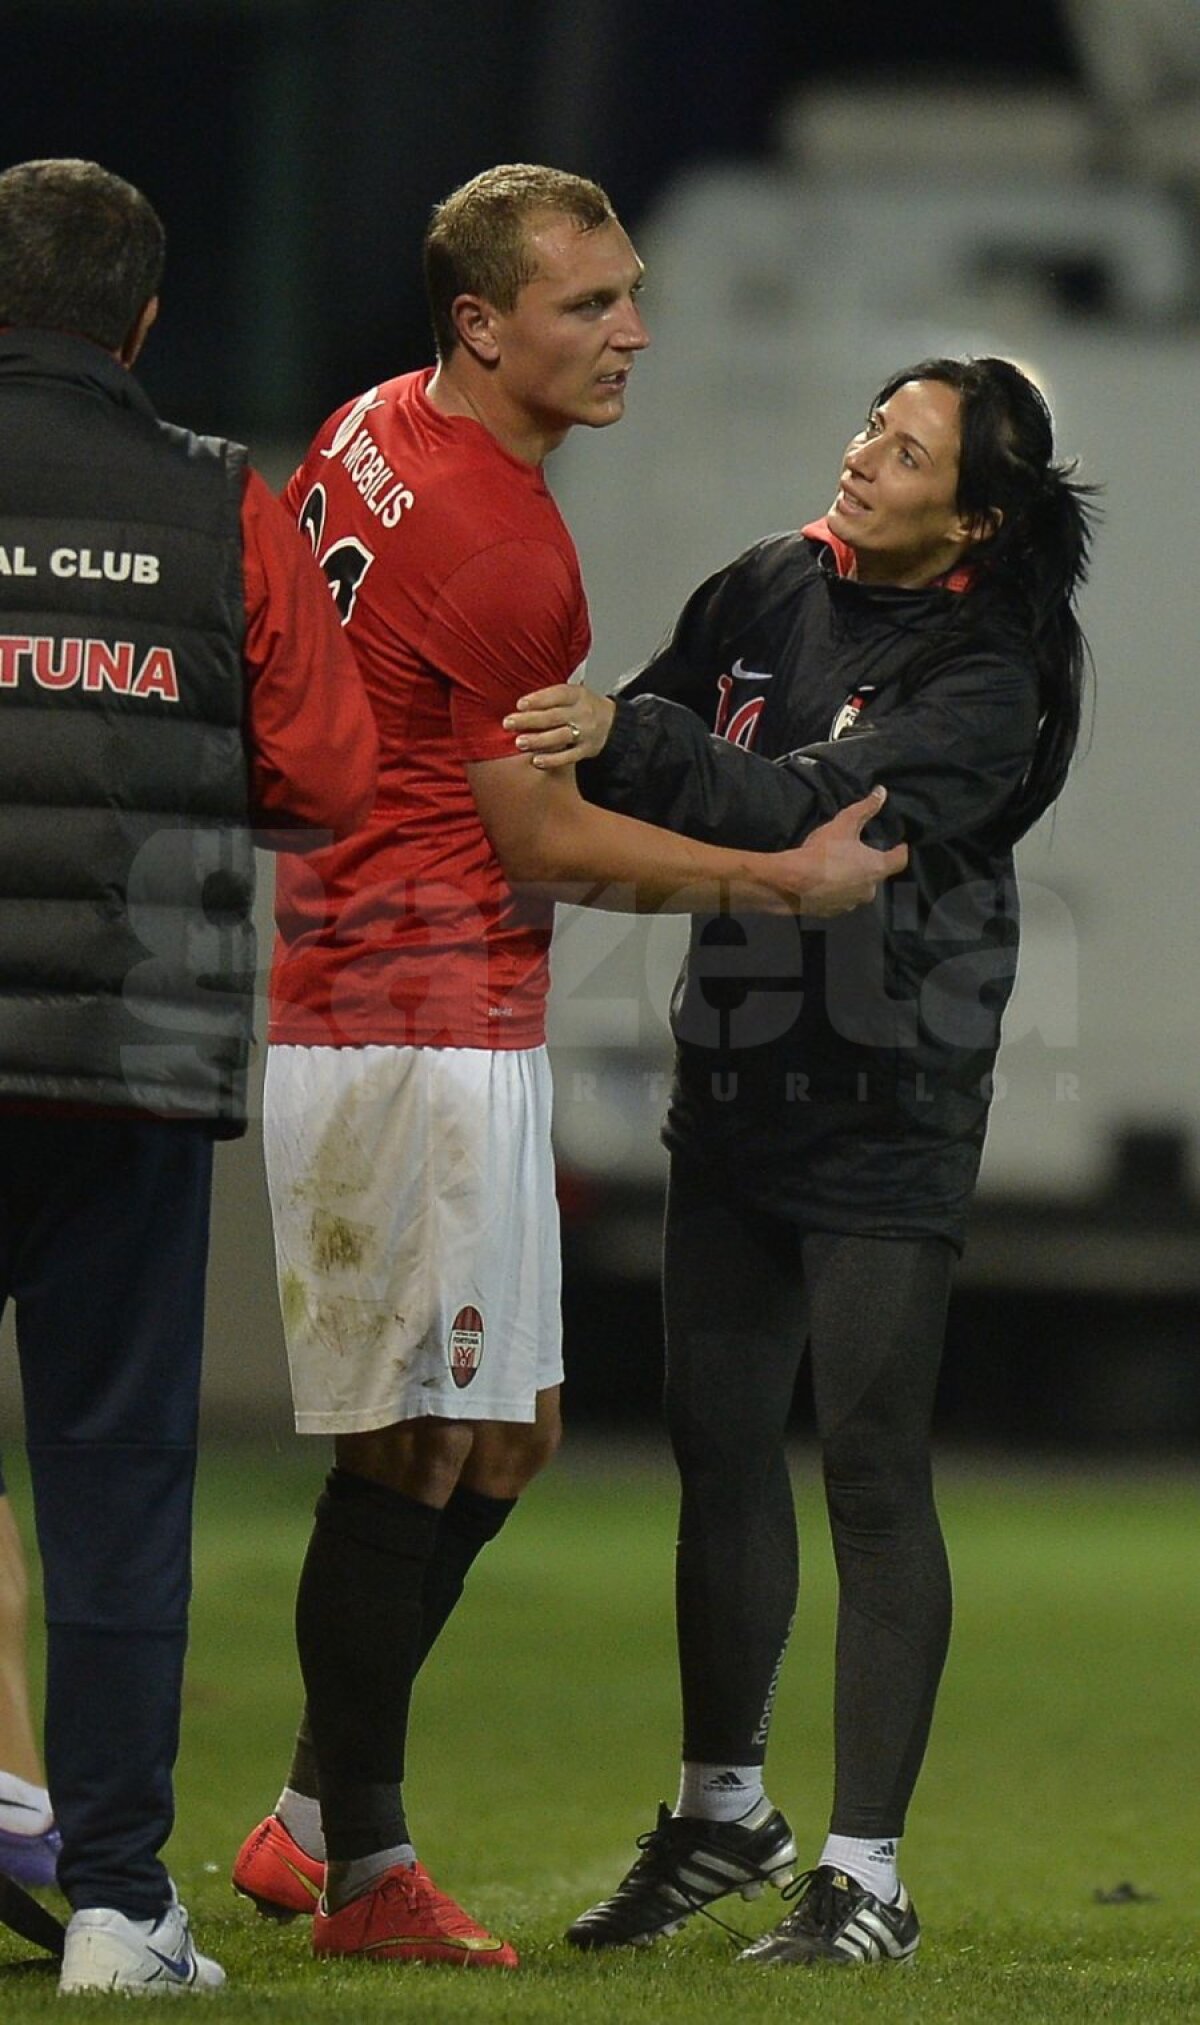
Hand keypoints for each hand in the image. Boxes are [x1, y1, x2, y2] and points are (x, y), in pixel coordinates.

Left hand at [504, 685, 615, 767]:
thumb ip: (550, 698)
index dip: (538, 699)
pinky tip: (536, 761)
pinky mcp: (586, 750)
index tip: (520, 705)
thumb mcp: (572, 694)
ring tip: (520, 742)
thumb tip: (519, 707)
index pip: (557, 695)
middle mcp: (582, 713)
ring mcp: (585, 733)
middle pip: (554, 716)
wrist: (613, 724)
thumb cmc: (583, 707)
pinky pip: (568, 756)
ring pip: (560, 736)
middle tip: (509, 723)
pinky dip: (552, 760)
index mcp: (577, 695)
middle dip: (529, 720)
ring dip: (538, 740)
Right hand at [755, 787, 907, 916]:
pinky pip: (840, 900)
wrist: (793, 882)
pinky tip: (823, 882)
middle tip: (858, 854)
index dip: (901, 851)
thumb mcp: (844, 823)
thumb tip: (882, 791)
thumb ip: (865, 808)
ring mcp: (851, 904)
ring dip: (852, 880)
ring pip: (858, 889)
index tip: (900, 846)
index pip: (900, 860)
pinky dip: (836, 891)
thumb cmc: (824, 852)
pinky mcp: (833, 913)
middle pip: (876, 876)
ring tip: (838, 868)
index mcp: (876, 868)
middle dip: (870, 866)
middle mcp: (869, 890)